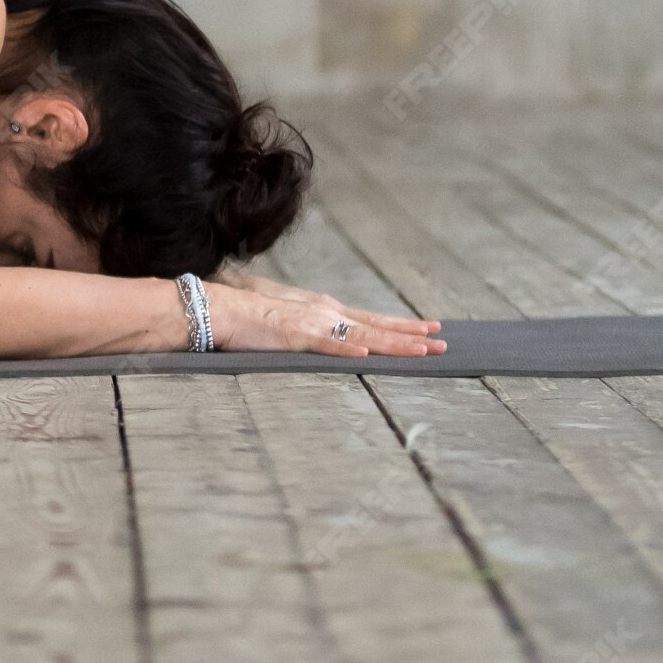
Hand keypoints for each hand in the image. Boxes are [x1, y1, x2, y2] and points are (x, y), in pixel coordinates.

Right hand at [204, 276, 444, 357]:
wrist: (221, 306)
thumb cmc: (248, 312)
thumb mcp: (284, 316)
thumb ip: (303, 324)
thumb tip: (315, 331)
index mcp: (323, 309)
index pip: (369, 318)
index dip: (399, 325)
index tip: (425, 328)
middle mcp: (326, 312)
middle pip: (376, 325)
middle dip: (411, 334)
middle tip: (442, 339)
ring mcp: (314, 323)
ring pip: (364, 335)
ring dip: (395, 344)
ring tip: (423, 351)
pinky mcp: (298, 337)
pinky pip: (330, 345)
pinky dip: (351, 350)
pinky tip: (370, 355)